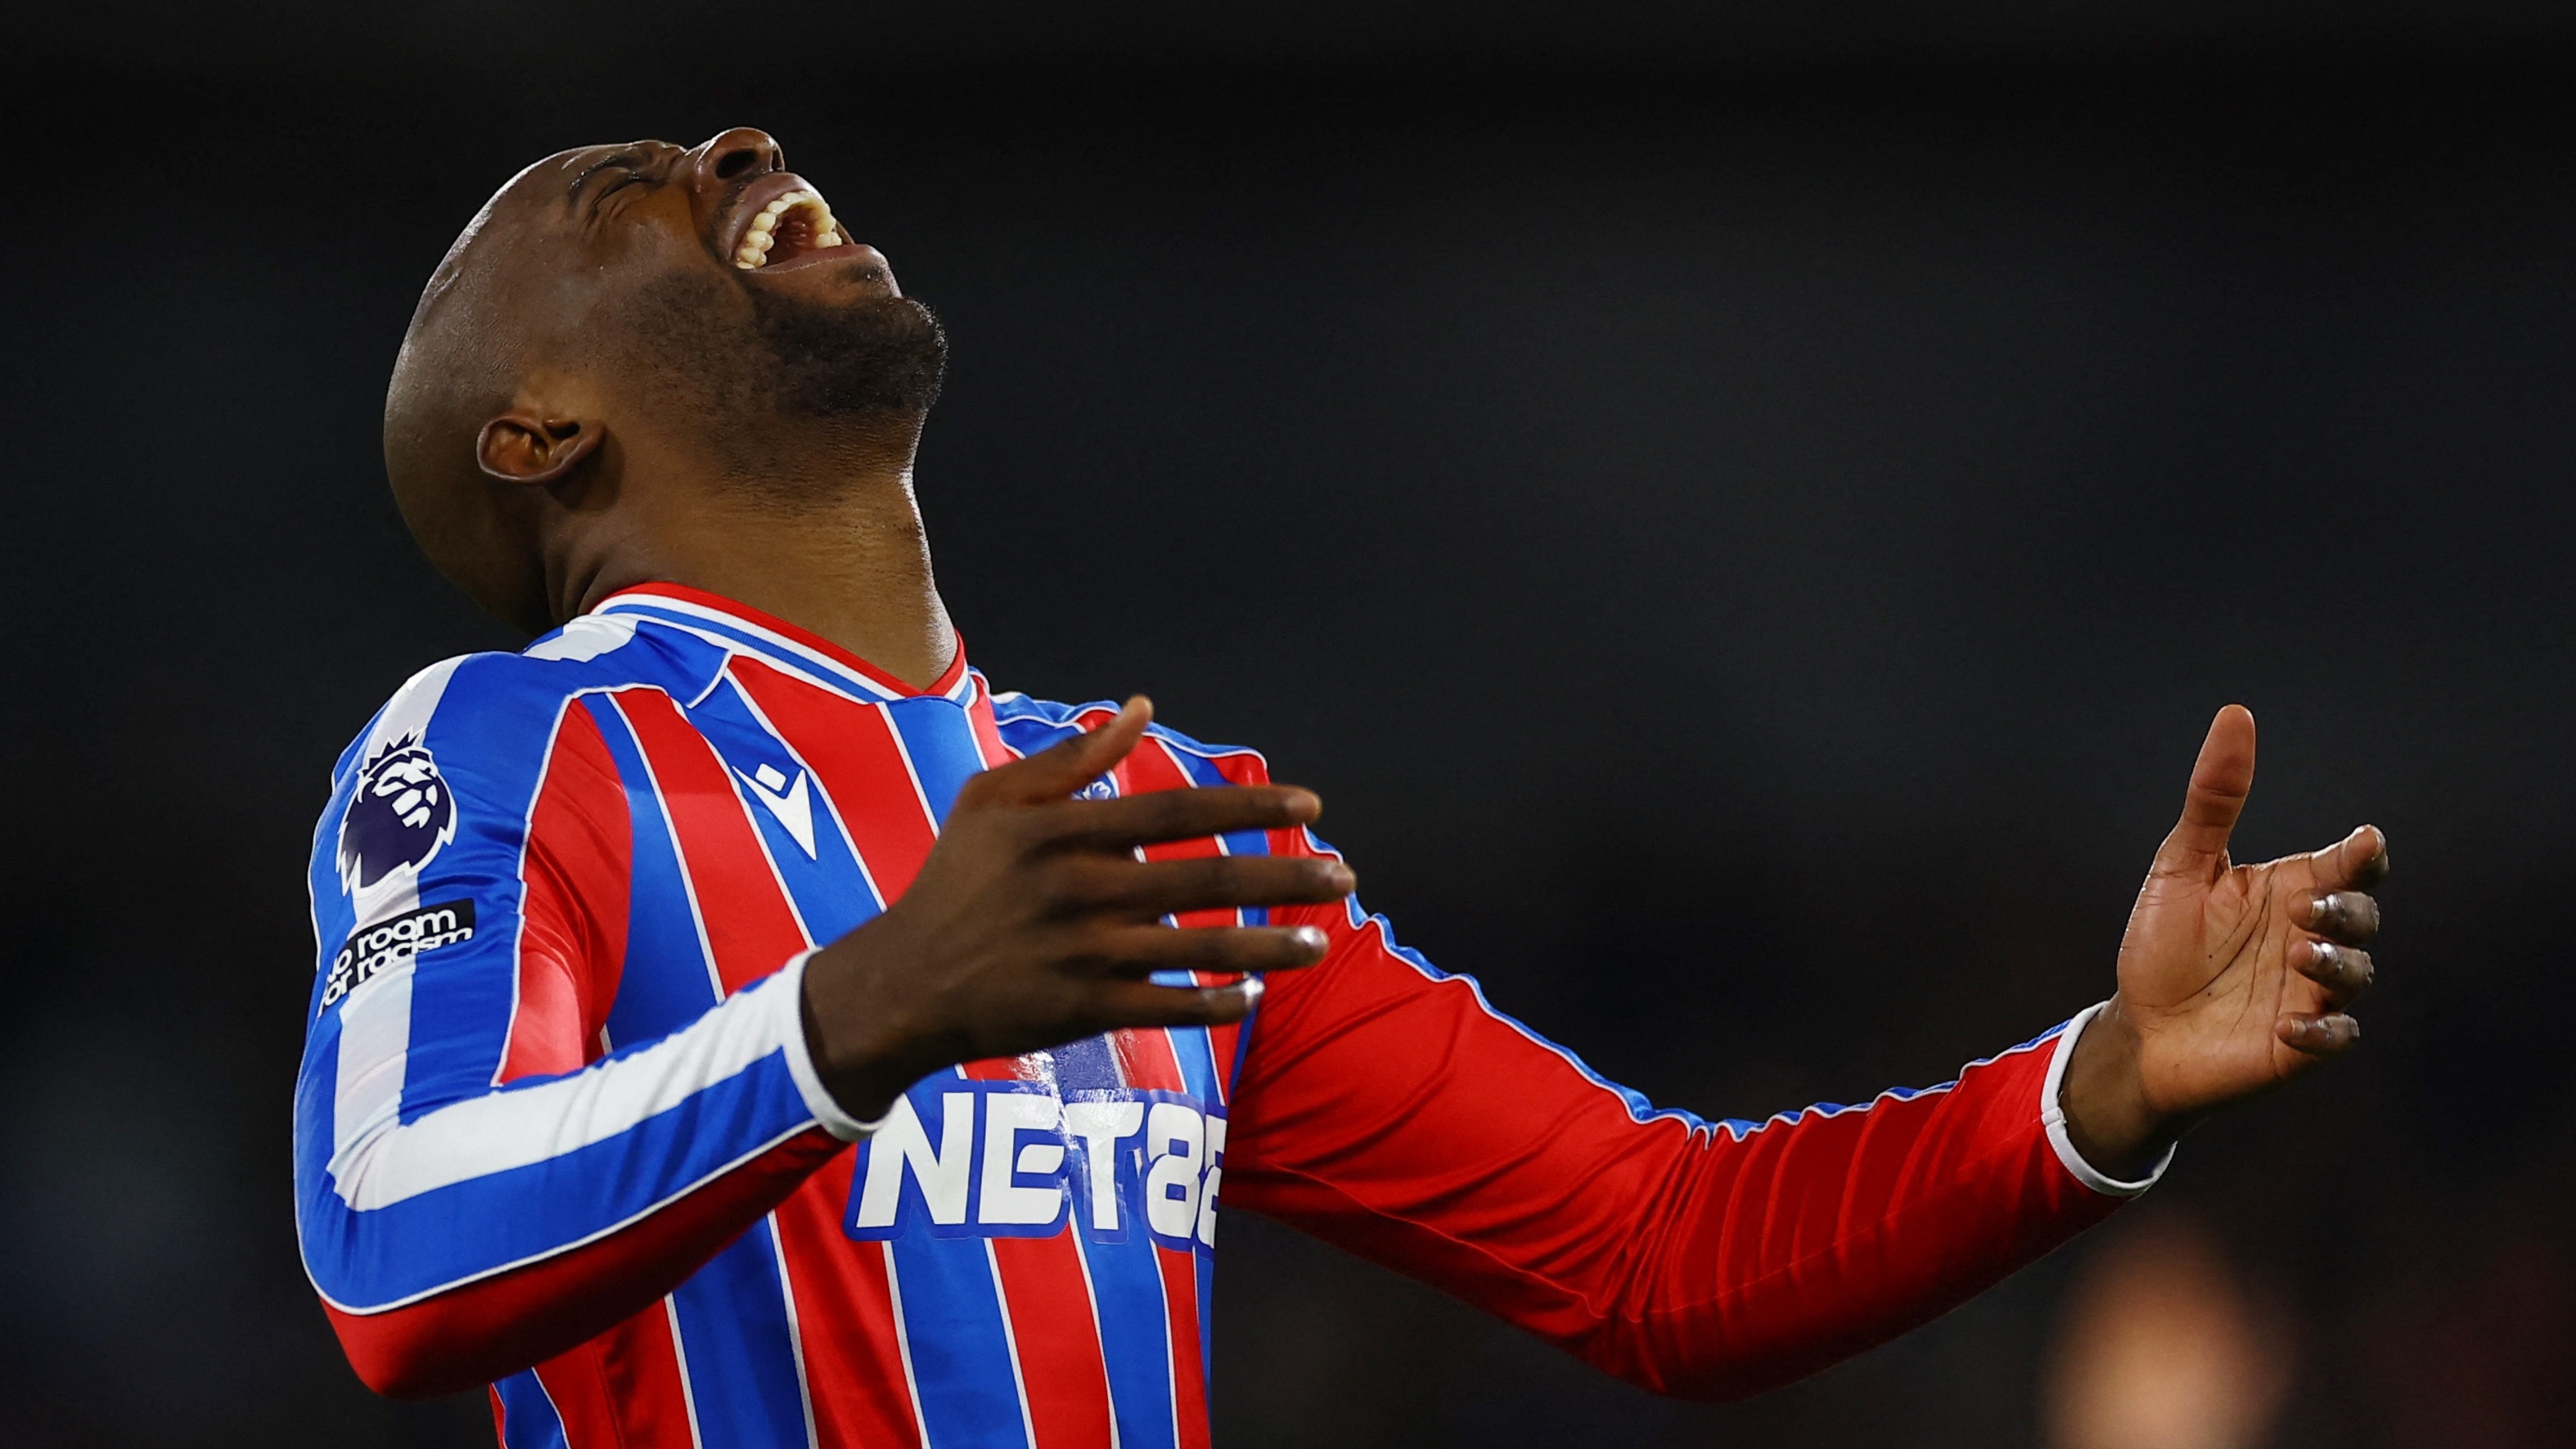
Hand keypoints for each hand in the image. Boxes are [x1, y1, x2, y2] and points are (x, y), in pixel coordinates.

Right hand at [799, 697, 1353, 1121]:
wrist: (903, 984)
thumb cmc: (954, 883)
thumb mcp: (992, 802)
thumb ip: (1072, 760)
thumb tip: (1141, 708)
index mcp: (1063, 831)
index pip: (1177, 811)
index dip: (1249, 805)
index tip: (1309, 806)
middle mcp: (1079, 890)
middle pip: (1205, 879)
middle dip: (1284, 876)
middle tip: (1343, 876)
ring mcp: (1083, 954)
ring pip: (1197, 948)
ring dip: (1269, 945)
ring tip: (1320, 940)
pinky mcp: (1081, 1011)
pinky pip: (1167, 1007)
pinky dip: (1215, 1002)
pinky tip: (1254, 995)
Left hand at [2062, 705, 2387, 1178]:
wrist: (2139, 1026)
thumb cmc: (2162, 944)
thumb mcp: (2182, 864)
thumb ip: (2214, 798)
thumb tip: (2235, 714)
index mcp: (2291, 889)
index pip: (2349, 864)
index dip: (2363, 853)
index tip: (2363, 842)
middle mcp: (2310, 937)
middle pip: (2363, 914)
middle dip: (2349, 909)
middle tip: (2310, 910)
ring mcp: (2310, 991)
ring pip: (2356, 972)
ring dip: (2338, 963)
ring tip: (2300, 956)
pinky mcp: (2299, 1044)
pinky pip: (2336, 1037)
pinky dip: (2323, 1032)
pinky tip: (2289, 1027)